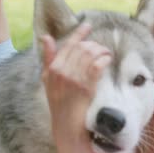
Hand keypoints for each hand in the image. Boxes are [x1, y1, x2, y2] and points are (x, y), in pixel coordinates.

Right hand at [41, 23, 111, 147]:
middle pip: (81, 48)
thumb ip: (48, 58)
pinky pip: (97, 65)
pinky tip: (107, 61)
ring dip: (101, 51)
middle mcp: (61, 72)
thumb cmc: (59, 104)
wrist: (67, 127)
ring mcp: (74, 79)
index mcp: (52, 68)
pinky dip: (104, 60)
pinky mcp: (86, 87)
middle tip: (101, 48)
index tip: (88, 25)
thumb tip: (46, 37)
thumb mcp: (48, 81)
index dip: (79, 33)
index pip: (67, 44)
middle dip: (94, 44)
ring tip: (106, 54)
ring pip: (90, 55)